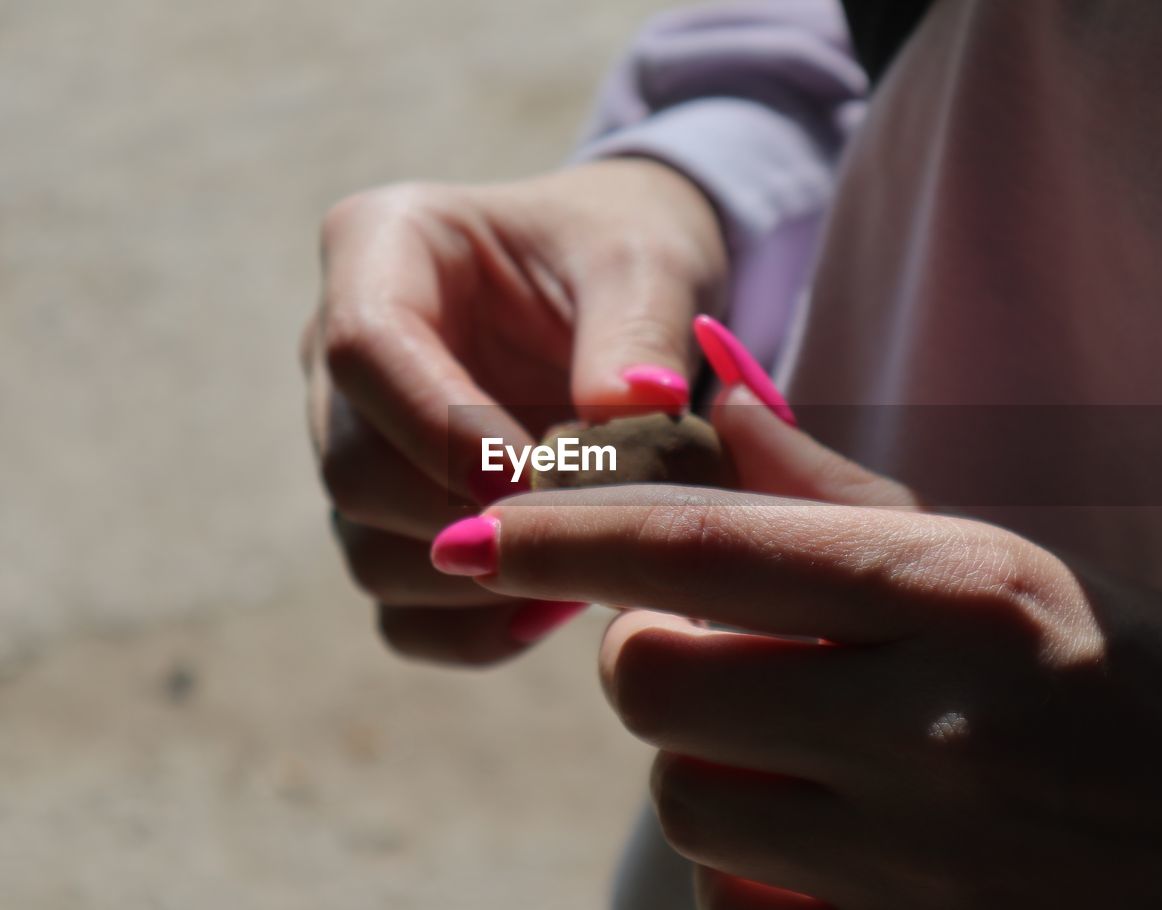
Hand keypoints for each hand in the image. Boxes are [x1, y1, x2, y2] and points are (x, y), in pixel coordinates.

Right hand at [302, 159, 726, 664]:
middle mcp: (342, 353)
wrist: (622, 290)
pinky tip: (552, 610)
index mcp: (380, 249)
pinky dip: (470, 630)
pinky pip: (400, 611)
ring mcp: (358, 443)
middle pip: (357, 469)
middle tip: (590, 536)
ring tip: (589, 567)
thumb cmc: (625, 250)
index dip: (447, 429)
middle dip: (470, 517)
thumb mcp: (649, 261)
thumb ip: (638, 332)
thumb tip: (630, 416)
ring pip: (371, 551)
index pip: (366, 349)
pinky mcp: (393, 520)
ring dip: (479, 580)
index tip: (546, 477)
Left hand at [429, 387, 1161, 905]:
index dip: (570, 532)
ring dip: (718, 764)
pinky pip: (740, 904)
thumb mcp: (1012, 567)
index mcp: (956, 594)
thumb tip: (717, 407)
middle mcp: (929, 725)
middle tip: (731, 649)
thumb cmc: (1147, 689)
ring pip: (689, 798)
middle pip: (652, 685)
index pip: (703, 549)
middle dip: (657, 659)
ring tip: (820, 752)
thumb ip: (844, 499)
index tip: (477, 528)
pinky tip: (846, 840)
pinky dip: (760, 866)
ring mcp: (917, 861)